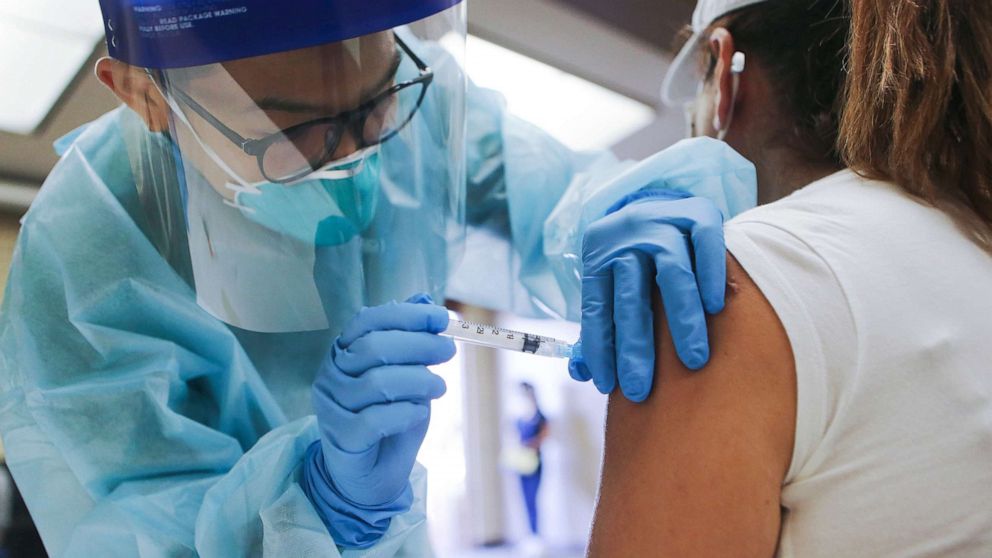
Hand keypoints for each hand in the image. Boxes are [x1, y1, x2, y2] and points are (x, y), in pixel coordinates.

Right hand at [303, 293, 452, 546]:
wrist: (372, 475)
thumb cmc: (390, 419)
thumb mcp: (407, 375)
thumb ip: (411, 340)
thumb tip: (425, 300)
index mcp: (344, 351)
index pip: (369, 321)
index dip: (407, 316)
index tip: (442, 318)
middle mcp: (331, 374)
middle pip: (373, 348)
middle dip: (418, 345)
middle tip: (448, 352)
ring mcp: (331, 406)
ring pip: (377, 383)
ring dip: (418, 381)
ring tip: (439, 388)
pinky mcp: (340, 437)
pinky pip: (374, 419)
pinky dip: (403, 413)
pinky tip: (417, 413)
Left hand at [569, 190, 725, 401]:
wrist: (656, 198)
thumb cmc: (633, 257)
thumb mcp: (607, 281)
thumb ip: (597, 325)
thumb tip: (580, 372)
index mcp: (599, 255)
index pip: (596, 307)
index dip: (601, 348)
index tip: (609, 385)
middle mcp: (627, 236)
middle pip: (630, 296)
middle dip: (635, 347)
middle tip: (643, 389)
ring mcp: (663, 221)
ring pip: (671, 271)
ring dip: (681, 319)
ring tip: (693, 360)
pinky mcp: (698, 211)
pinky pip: (706, 243)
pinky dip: (710, 274)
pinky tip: (715, 308)